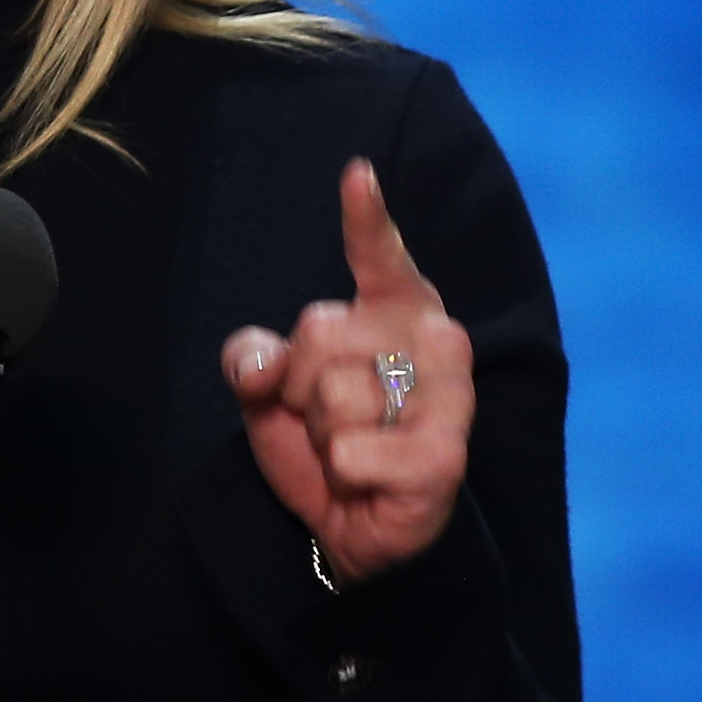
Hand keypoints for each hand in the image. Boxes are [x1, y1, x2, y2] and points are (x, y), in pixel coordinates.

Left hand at [220, 158, 473, 588]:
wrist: (357, 528)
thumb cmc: (326, 440)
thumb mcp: (271, 393)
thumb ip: (253, 359)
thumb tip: (263, 363)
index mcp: (396, 307)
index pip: (379, 255)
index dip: (366, 217)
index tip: (355, 174)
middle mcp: (433, 338)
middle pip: (316, 332)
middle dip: (300, 386)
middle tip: (331, 418)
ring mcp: (448, 396)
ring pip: (331, 395)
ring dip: (323, 434)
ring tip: (353, 449)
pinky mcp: (444, 454)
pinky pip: (348, 450)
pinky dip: (341, 473)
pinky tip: (369, 480)